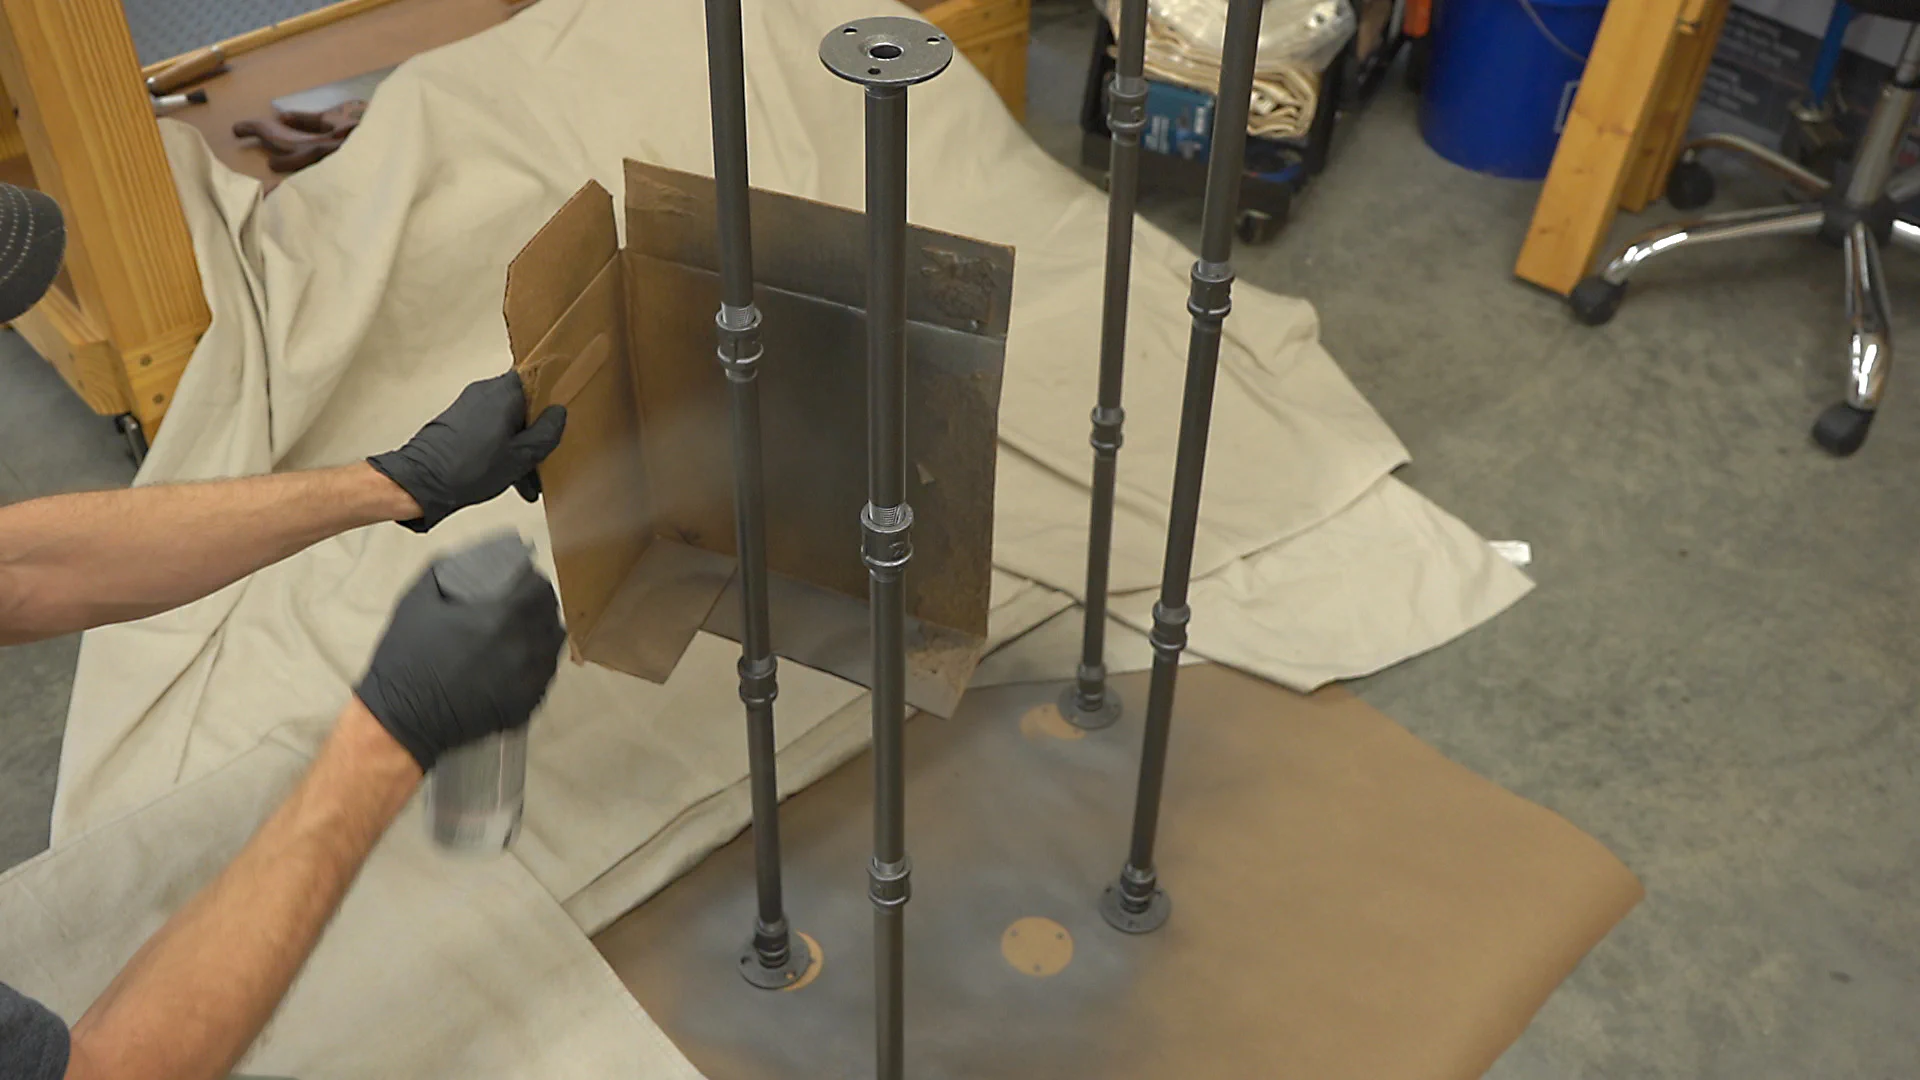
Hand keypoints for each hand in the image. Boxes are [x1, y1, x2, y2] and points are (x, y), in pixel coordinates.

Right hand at [353, 550, 565, 770]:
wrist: (403, 717)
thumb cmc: (406, 657)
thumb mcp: (418, 600)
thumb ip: (448, 570)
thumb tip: (474, 556)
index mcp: (501, 616)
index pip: (538, 588)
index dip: (531, 580)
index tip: (521, 580)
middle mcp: (524, 646)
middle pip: (549, 614)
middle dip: (537, 604)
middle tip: (521, 604)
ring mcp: (530, 679)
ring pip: (553, 644)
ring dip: (542, 631)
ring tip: (523, 630)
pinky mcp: (528, 704)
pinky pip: (546, 674)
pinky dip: (537, 662)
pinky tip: (519, 659)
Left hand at [368, 371, 565, 532]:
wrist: (422, 482)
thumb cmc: (470, 468)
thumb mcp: (522, 456)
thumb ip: (546, 432)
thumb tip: (559, 414)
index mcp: (505, 392)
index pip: (537, 377)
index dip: (553, 394)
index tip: (561, 414)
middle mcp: (485, 391)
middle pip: (523, 402)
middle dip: (536, 431)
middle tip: (544, 458)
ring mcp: (469, 404)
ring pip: (507, 419)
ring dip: (518, 445)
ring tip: (526, 480)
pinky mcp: (457, 420)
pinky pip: (489, 428)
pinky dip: (501, 447)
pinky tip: (507, 476)